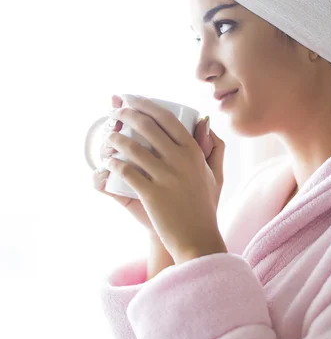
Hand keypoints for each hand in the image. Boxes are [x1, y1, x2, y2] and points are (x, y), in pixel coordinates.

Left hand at [104, 95, 226, 263]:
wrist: (198, 240)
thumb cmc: (205, 207)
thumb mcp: (215, 174)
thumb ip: (213, 146)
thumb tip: (203, 120)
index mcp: (194, 151)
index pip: (166, 118)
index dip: (145, 104)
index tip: (130, 99)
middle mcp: (181, 160)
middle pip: (147, 126)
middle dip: (125, 114)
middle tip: (113, 113)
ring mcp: (166, 177)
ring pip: (133, 147)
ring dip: (115, 138)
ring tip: (107, 137)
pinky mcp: (152, 194)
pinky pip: (127, 172)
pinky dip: (114, 164)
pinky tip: (108, 162)